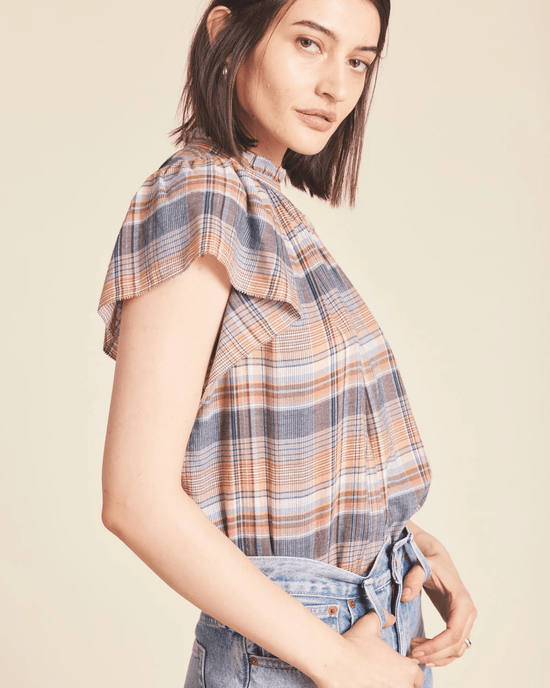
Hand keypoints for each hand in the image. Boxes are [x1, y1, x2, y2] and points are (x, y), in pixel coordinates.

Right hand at [313, 609, 424, 687]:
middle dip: (397, 683)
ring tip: (371, 681)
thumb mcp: (369, 624)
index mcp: (408, 671)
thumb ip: (383, 617)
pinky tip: (362, 684)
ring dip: (385, 687)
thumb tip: (390, 617)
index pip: (418, 678)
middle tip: (381, 676)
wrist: (334, 661)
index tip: (395, 670)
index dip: (407, 673)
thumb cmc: (353, 644)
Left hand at [400, 531, 476, 668]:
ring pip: (457, 649)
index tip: (416, 650)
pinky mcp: (458, 622)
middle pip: (456, 645)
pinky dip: (442, 654)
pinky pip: (455, 645)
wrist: (436, 557)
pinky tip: (425, 653)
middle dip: (434, 654)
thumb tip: (405, 596)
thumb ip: (413, 578)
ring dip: (438, 657)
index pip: (453, 633)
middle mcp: (468, 612)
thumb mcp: (421, 565)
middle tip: (412, 655)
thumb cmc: (430, 561)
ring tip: (415, 654)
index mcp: (462, 601)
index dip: (436, 646)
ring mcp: (465, 619)